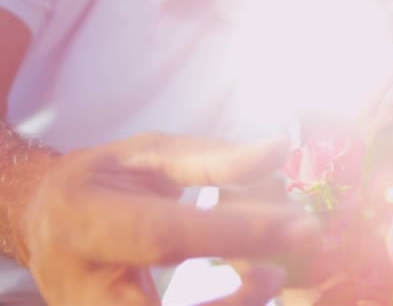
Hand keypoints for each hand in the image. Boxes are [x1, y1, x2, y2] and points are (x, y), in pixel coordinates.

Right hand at [20, 133, 319, 305]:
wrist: (44, 221)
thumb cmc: (103, 179)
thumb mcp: (149, 154)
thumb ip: (211, 157)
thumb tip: (279, 149)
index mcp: (86, 220)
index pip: (167, 235)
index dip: (237, 234)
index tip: (301, 227)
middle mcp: (82, 283)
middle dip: (237, 302)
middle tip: (284, 272)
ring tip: (269, 277)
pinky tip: (246, 291)